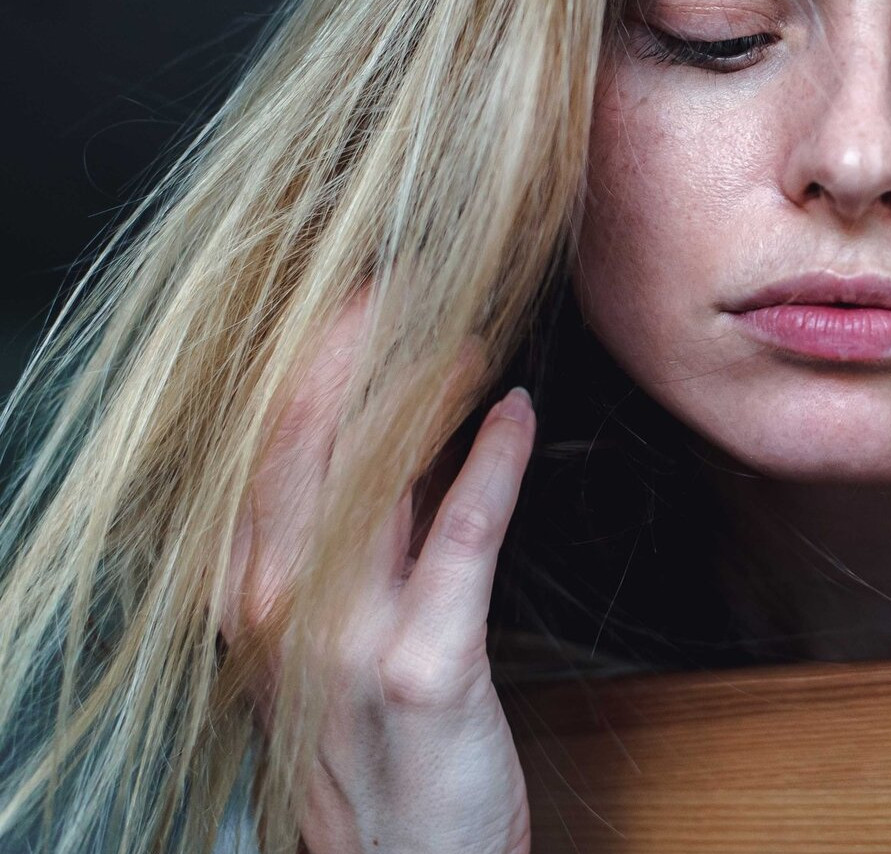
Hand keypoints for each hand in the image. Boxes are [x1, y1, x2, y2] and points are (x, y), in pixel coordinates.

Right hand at [221, 292, 534, 853]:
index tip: (347, 292)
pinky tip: (515, 414)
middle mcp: (277, 608)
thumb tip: (401, 426)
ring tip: (461, 324)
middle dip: (343, 348)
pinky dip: (491, 463)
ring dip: (420, 391)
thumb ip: (364, 533)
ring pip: (372, 479)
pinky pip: (461, 537)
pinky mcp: (426, 666)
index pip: (262, 450)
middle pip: (299, 446)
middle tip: (393, 273)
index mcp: (249, 592)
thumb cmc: (374, 742)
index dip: (302, 362)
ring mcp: (344, 639)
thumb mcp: (341, 628)